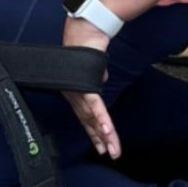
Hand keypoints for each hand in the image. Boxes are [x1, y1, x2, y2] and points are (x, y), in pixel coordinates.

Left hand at [62, 15, 119, 159]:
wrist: (85, 32)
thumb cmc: (85, 46)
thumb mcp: (95, 67)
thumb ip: (98, 77)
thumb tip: (103, 80)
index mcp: (76, 92)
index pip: (87, 116)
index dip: (94, 132)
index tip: (102, 145)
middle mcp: (75, 95)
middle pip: (90, 122)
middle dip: (101, 140)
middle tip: (110, 154)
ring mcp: (79, 92)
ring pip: (94, 118)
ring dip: (104, 135)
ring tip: (112, 150)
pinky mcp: (86, 86)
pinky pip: (95, 107)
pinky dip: (102, 120)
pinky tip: (107, 131)